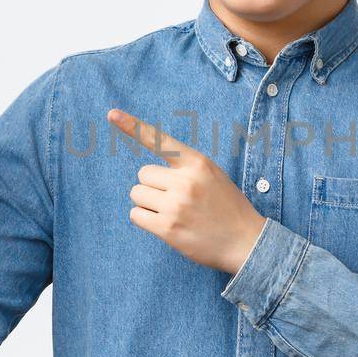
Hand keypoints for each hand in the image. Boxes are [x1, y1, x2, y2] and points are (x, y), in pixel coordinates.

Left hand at [107, 108, 266, 274]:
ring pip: (137, 194)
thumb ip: (185, 168)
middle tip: (173, 199)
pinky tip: (165, 225)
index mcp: (198, 163)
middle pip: (143, 174)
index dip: (133, 126)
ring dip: (148, 203)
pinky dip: (145, 219)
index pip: (161, 141)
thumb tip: (149, 173)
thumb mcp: (212, 175)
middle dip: (152, 186)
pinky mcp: (168, 228)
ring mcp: (176, 205)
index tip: (112, 114)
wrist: (246, 241)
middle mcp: (186, 181)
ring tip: (172, 213)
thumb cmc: (226, 207)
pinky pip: (136, 215)